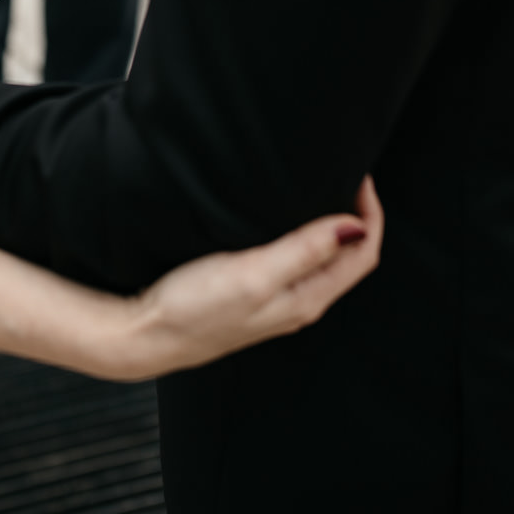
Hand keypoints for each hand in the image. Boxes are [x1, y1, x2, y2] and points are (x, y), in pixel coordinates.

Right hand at [99, 178, 384, 381]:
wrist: (143, 337)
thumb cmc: (192, 310)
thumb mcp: (254, 274)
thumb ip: (305, 250)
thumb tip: (354, 226)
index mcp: (306, 299)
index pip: (362, 255)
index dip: (370, 214)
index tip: (360, 177)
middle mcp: (298, 303)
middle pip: (349, 258)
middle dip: (358, 217)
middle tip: (348, 177)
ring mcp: (276, 301)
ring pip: (324, 261)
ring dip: (332, 227)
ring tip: (324, 191)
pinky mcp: (253, 295)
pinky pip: (297, 263)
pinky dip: (306, 237)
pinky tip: (287, 222)